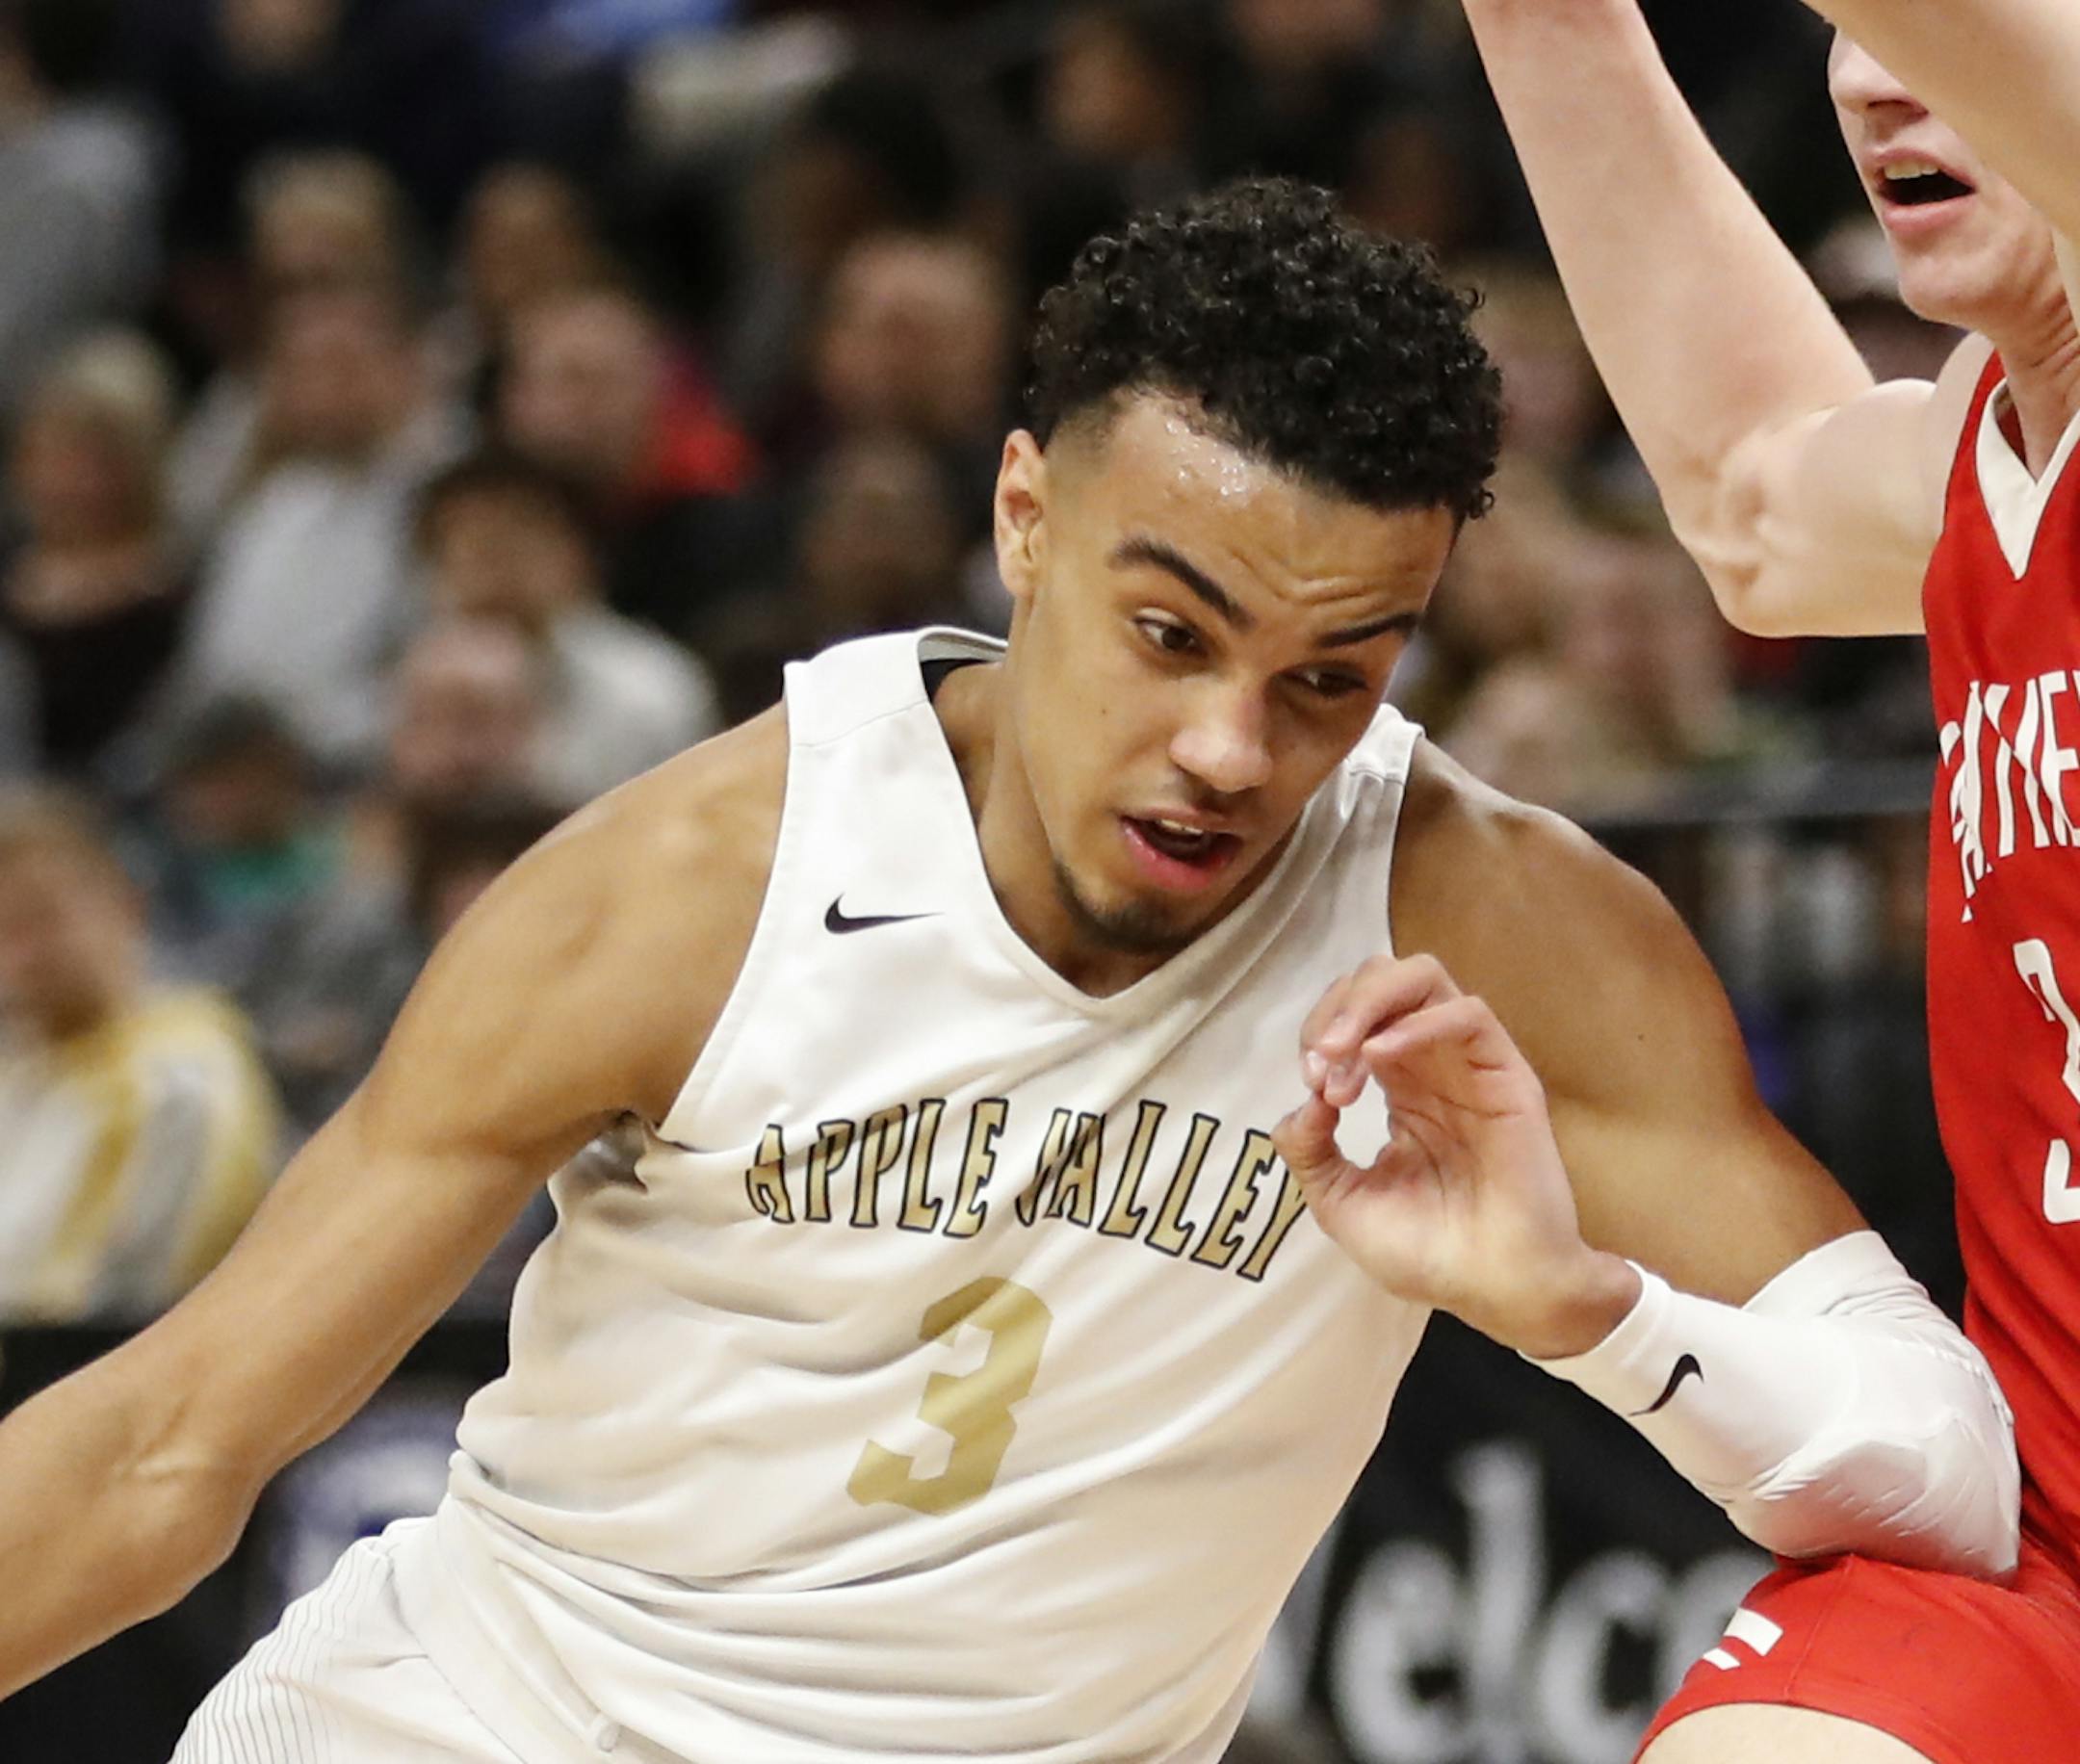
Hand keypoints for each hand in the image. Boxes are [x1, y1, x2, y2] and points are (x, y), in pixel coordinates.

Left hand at [1272, 954, 1639, 1356]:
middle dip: (1337, 1008)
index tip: (1309, 1084)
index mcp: (1396, 1087)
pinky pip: (1469, 1014)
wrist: (1497, 1291)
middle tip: (1321, 1064)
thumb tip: (1301, 1099)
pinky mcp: (1505, 1075)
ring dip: (1369, 1003)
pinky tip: (1382, 1055)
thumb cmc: (1427, 1253)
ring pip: (1422, 978)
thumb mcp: (1341, 1203)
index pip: (1351, 1016)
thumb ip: (1309, 1148)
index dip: (1318, 1033)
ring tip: (1345, 1054)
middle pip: (1382, 979)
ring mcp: (1468, 1065)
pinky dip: (1418, 1021)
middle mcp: (1431, 1064)